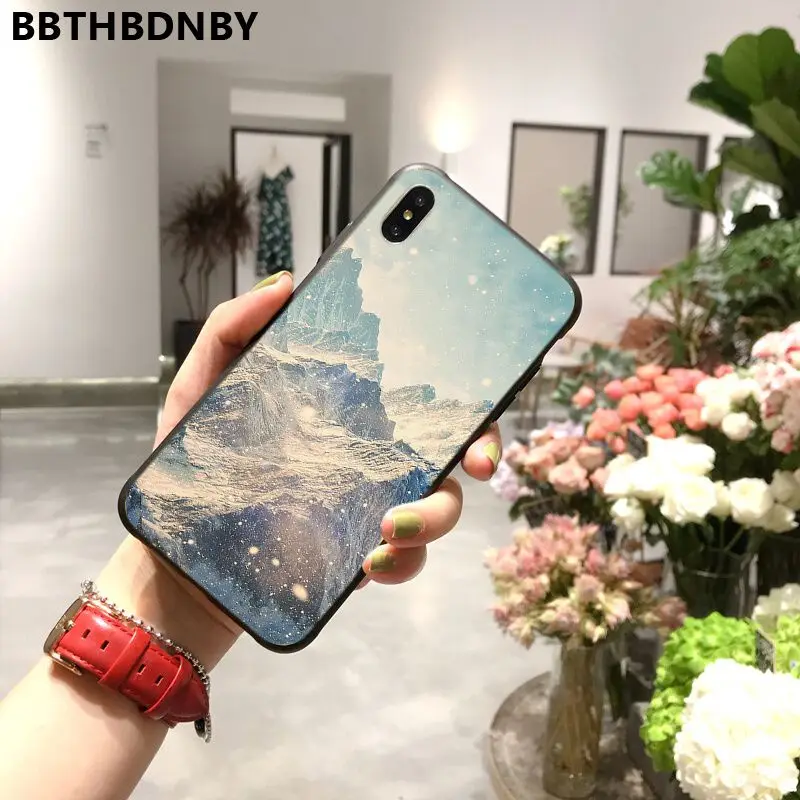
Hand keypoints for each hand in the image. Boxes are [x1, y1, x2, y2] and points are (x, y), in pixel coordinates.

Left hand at [101, 271, 501, 663]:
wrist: (177, 557)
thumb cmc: (191, 466)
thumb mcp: (199, 390)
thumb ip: (231, 331)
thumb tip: (285, 284)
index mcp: (348, 411)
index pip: (418, 392)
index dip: (463, 393)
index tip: (479, 401)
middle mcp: (371, 455)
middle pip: (449, 448)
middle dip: (482, 452)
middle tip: (477, 465)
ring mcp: (368, 506)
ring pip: (439, 505)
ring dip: (435, 517)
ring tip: (389, 529)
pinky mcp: (357, 555)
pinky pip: (404, 560)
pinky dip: (404, 564)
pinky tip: (371, 565)